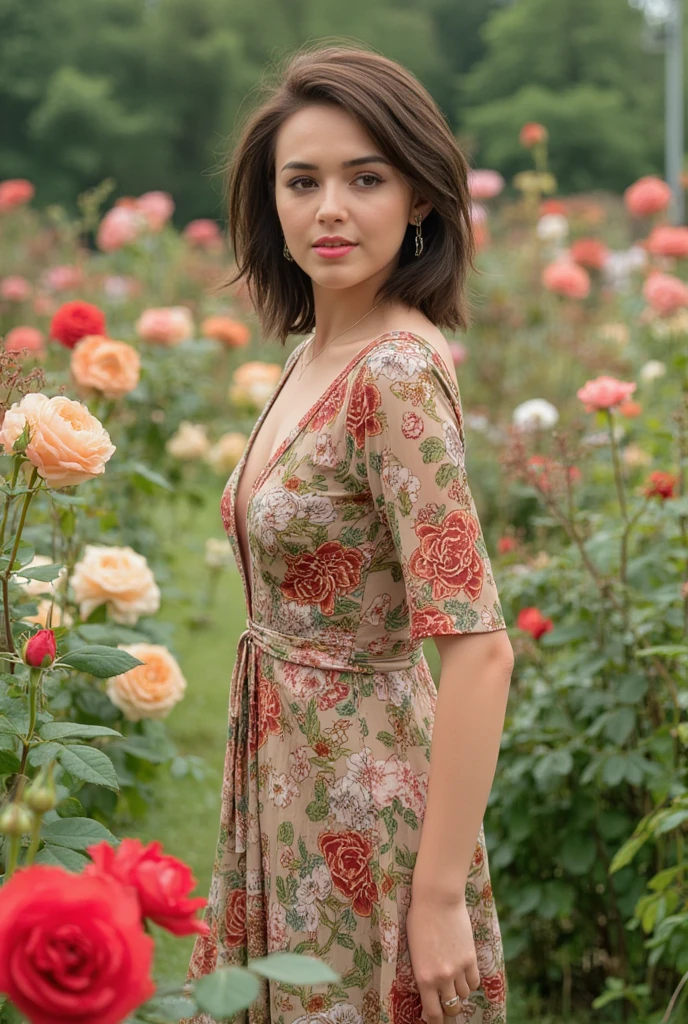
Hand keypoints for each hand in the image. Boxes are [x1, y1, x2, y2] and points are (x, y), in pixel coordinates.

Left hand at [405, 892, 479, 1023]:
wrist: (437, 899)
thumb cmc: (418, 919)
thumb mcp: (414, 950)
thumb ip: (422, 971)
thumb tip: (427, 986)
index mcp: (423, 977)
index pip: (433, 1013)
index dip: (434, 1019)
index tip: (433, 1018)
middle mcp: (442, 978)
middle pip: (451, 1008)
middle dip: (448, 1009)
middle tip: (445, 1003)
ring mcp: (458, 968)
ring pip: (464, 995)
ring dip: (459, 992)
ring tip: (454, 982)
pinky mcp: (470, 958)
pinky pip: (474, 981)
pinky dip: (470, 981)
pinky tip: (464, 974)